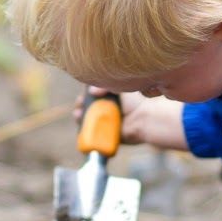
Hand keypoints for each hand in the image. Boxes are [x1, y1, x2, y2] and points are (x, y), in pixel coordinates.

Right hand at [73, 87, 187, 149]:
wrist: (144, 120)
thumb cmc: (135, 102)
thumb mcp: (120, 88)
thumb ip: (106, 86)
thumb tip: (91, 91)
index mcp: (112, 99)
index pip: (93, 95)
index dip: (85, 95)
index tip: (82, 94)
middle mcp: (108, 110)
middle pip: (88, 107)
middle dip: (80, 105)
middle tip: (79, 103)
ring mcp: (107, 123)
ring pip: (88, 120)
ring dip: (80, 117)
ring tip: (77, 114)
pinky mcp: (107, 135)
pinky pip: (92, 134)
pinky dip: (85, 131)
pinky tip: (81, 126)